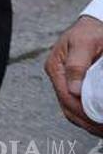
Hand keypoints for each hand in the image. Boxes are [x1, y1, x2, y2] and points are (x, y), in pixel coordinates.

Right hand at [45, 14, 102, 135]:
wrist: (94, 25)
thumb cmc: (90, 32)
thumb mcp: (84, 43)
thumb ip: (77, 65)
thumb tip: (73, 90)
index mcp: (56, 67)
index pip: (66, 97)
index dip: (82, 112)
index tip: (99, 120)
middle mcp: (58, 76)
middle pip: (67, 107)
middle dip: (86, 121)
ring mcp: (66, 82)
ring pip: (71, 110)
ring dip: (87, 122)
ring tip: (101, 128)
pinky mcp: (74, 84)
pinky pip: (77, 105)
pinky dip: (87, 116)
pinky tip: (98, 120)